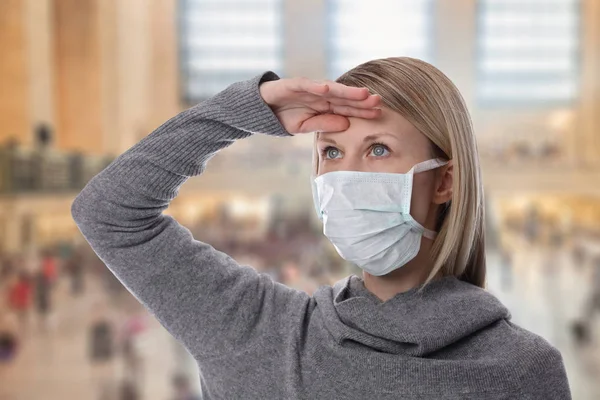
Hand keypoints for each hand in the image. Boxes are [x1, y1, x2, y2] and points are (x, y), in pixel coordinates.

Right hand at [259, 77, 381, 134]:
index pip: (347, 108)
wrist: (262, 108)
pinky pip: (306, 85)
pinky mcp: (293, 84)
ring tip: (361, 93)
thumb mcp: (306, 126)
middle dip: (360, 99)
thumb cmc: (285, 116)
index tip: (378, 113)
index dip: (362, 110)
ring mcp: (309, 88)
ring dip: (346, 91)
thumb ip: (325, 124)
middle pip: (344, 97)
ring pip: (331, 89)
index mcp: (325, 106)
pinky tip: (328, 88)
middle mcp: (320, 95)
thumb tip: (346, 123)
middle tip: (378, 101)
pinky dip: (316, 86)